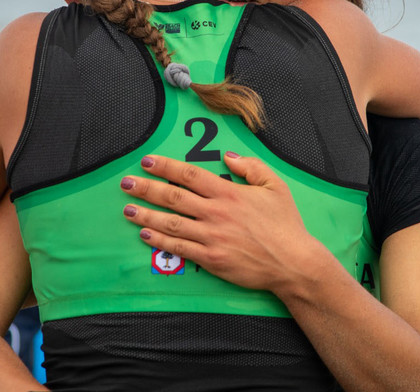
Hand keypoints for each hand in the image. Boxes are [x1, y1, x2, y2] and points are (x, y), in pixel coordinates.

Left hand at [121, 152, 320, 293]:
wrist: (293, 263)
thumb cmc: (285, 224)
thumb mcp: (275, 186)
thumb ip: (251, 167)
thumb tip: (227, 156)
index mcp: (229, 193)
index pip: (189, 175)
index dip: (165, 167)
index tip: (147, 162)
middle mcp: (216, 213)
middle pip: (173, 197)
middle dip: (146, 189)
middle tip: (126, 184)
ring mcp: (212, 237)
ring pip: (171, 223)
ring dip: (146, 215)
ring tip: (127, 210)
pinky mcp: (211, 259)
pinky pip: (179, 248)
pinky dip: (160, 241)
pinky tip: (145, 234)